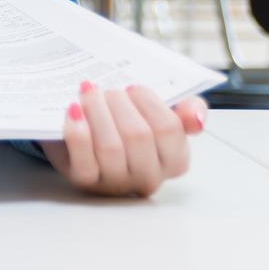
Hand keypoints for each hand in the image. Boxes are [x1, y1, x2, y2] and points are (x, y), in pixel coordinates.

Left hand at [40, 81, 206, 197]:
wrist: (88, 133)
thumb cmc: (128, 120)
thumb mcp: (161, 112)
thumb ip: (188, 110)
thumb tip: (195, 117)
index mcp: (173, 159)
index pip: (169, 130)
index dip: (149, 102)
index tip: (133, 87)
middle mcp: (148, 176)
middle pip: (138, 137)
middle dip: (119, 104)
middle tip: (108, 90)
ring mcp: (116, 182)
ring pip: (110, 148)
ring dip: (97, 111)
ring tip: (89, 93)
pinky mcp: (86, 181)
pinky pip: (84, 160)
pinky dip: (78, 131)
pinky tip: (74, 110)